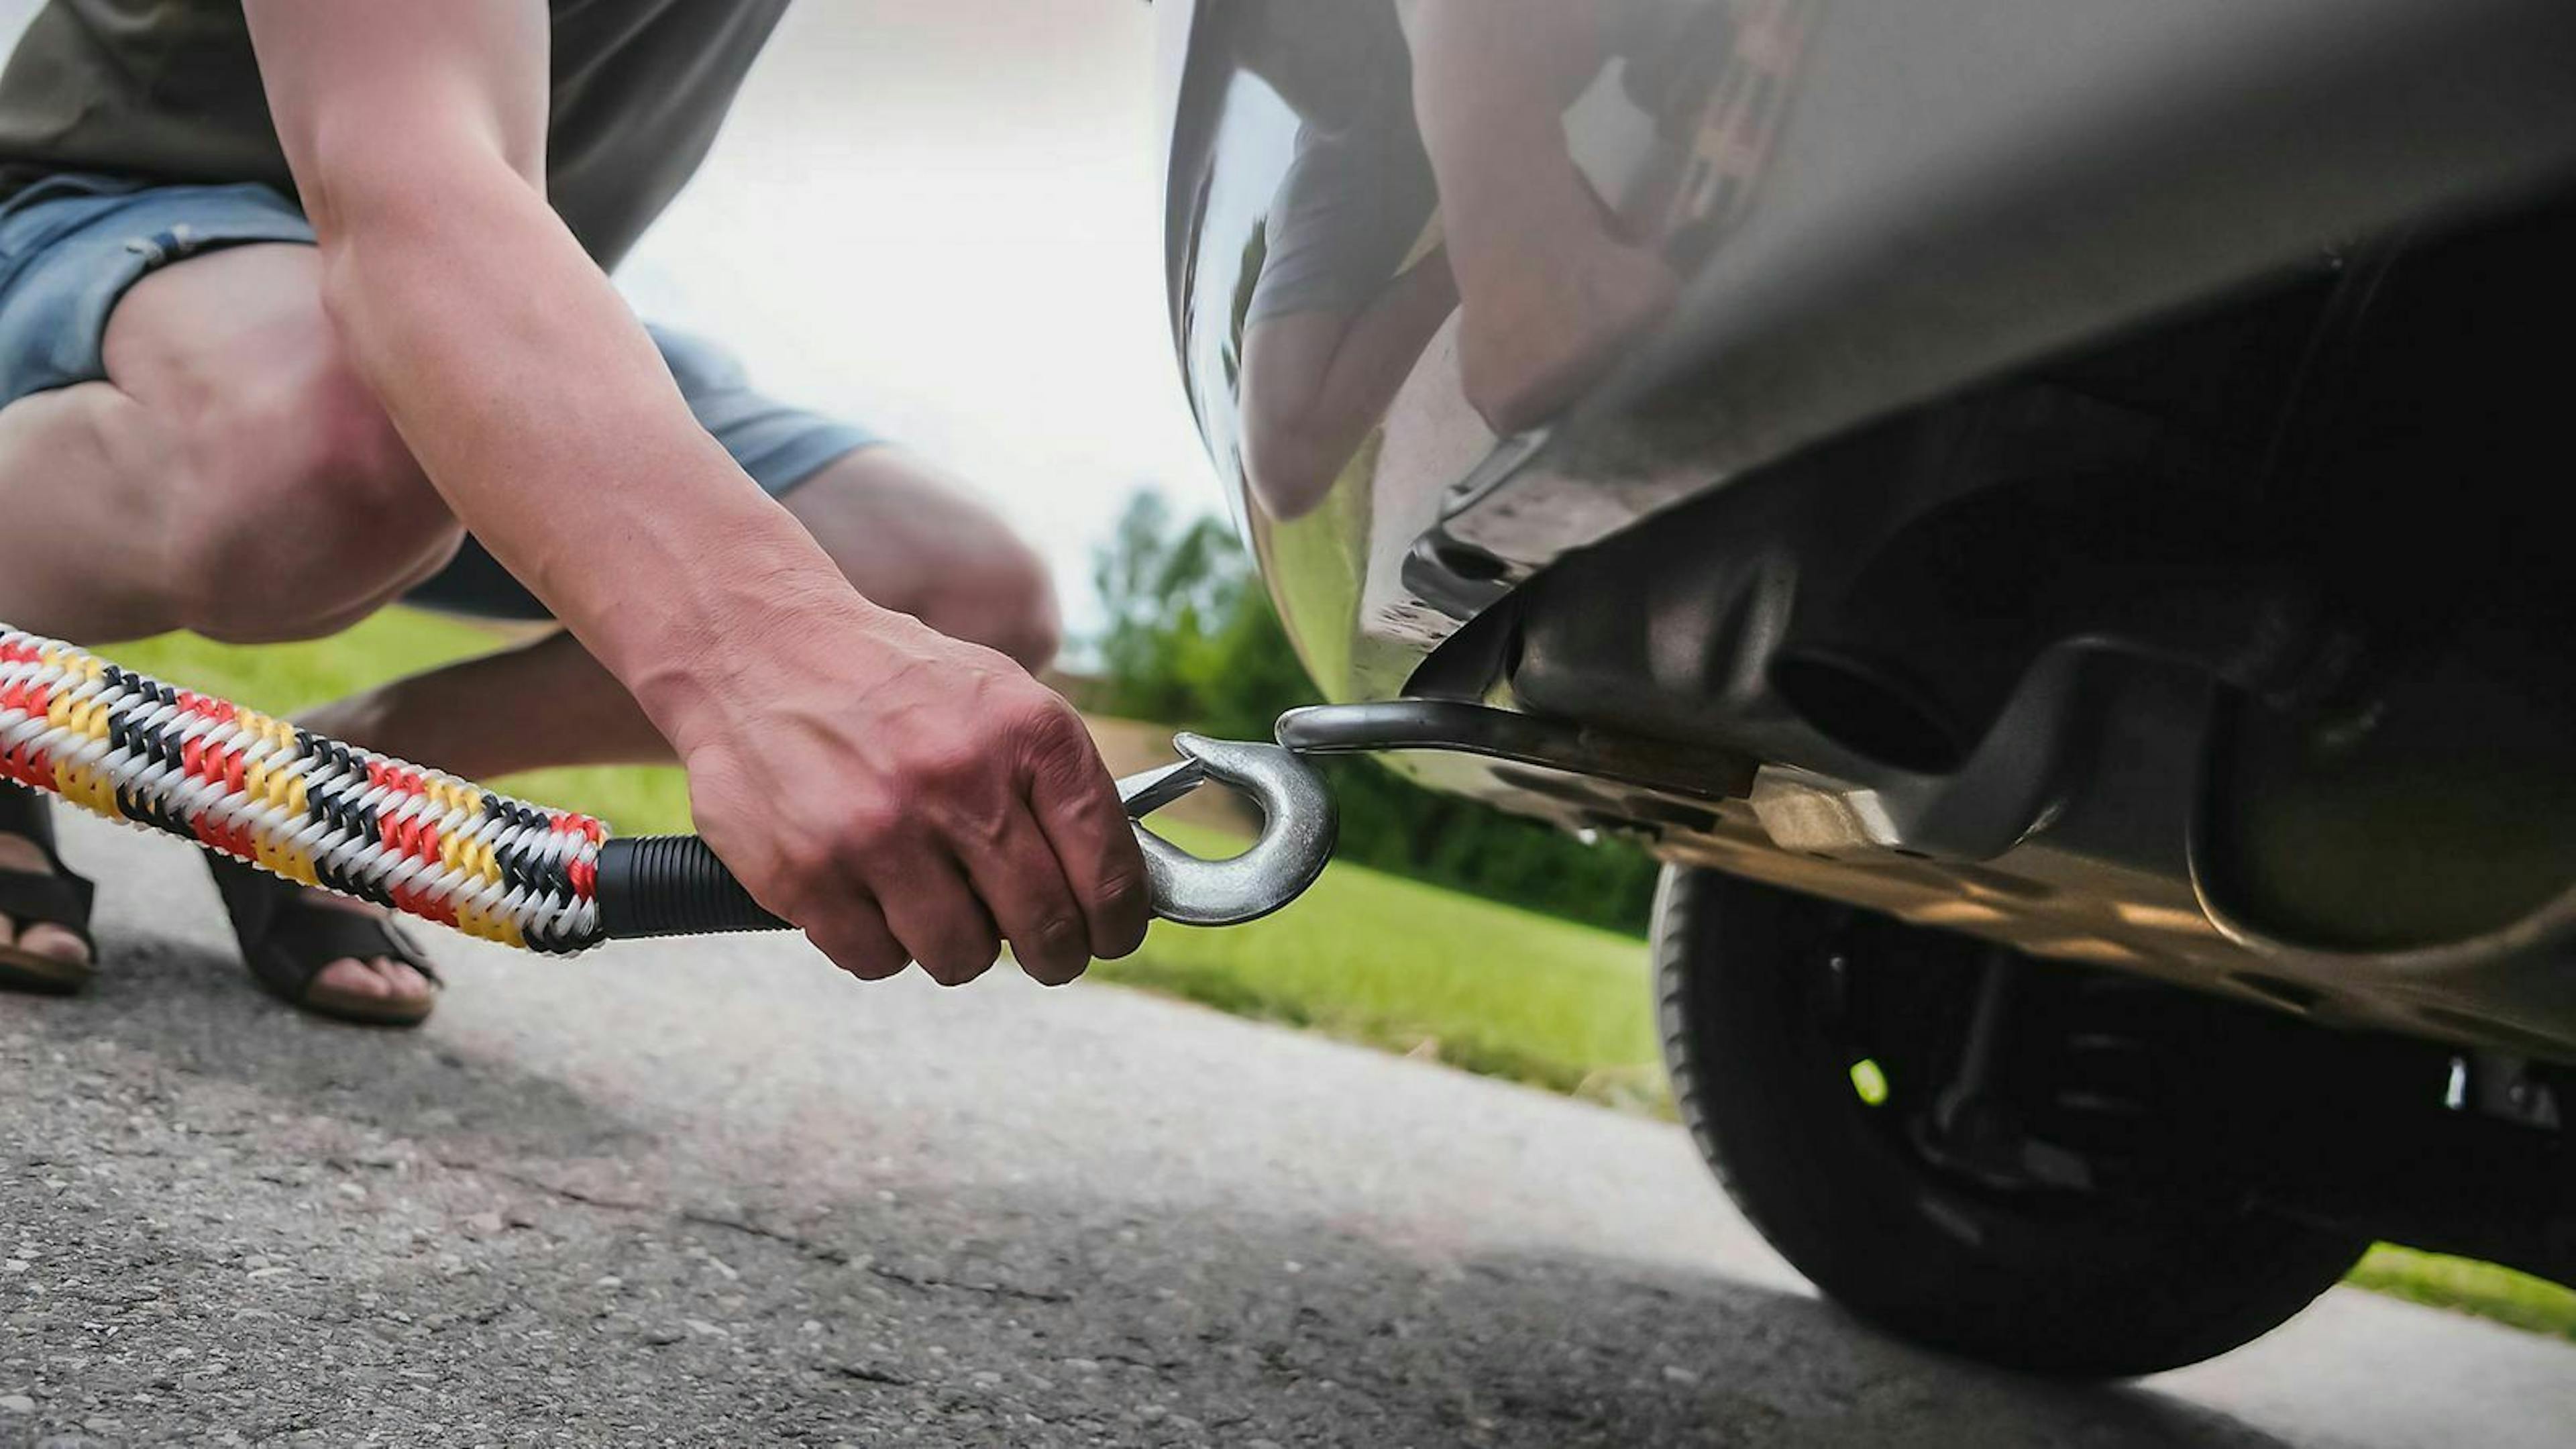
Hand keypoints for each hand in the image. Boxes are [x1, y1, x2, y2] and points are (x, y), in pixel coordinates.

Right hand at [666, 594, 1149, 985]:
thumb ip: (1057, 785)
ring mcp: (881, 831)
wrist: (753, 646)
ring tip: (933, 897)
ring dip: (957, 945)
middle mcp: (960, 780)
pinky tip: (868, 892)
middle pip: (1046, 929)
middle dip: (1053, 954)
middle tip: (1042, 950)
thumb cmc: (890, 684)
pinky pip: (877, 961)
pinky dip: (879, 943)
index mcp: (1027, 733)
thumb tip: (1117, 888)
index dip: (1119, 923)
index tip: (1109, 936)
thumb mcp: (998, 699)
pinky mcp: (808, 873)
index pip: (1110, 869)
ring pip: (962, 957)